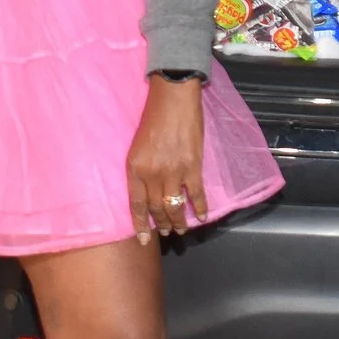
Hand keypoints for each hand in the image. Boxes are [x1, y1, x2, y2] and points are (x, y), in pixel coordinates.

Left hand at [127, 75, 208, 241]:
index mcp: (135, 168)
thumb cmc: (153, 117)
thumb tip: (150, 188)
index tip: (144, 239)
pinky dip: (200, 208)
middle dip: (162, 223)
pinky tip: (203, 217)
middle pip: (156, 208)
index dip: (141, 224)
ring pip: (175, 206)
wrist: (173, 99)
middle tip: (168, 232)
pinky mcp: (192, 167)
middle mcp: (152, 174)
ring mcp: (173, 172)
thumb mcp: (137, 145)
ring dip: (179, 220)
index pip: (136, 205)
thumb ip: (142, 168)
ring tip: (182, 229)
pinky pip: (196, 194)